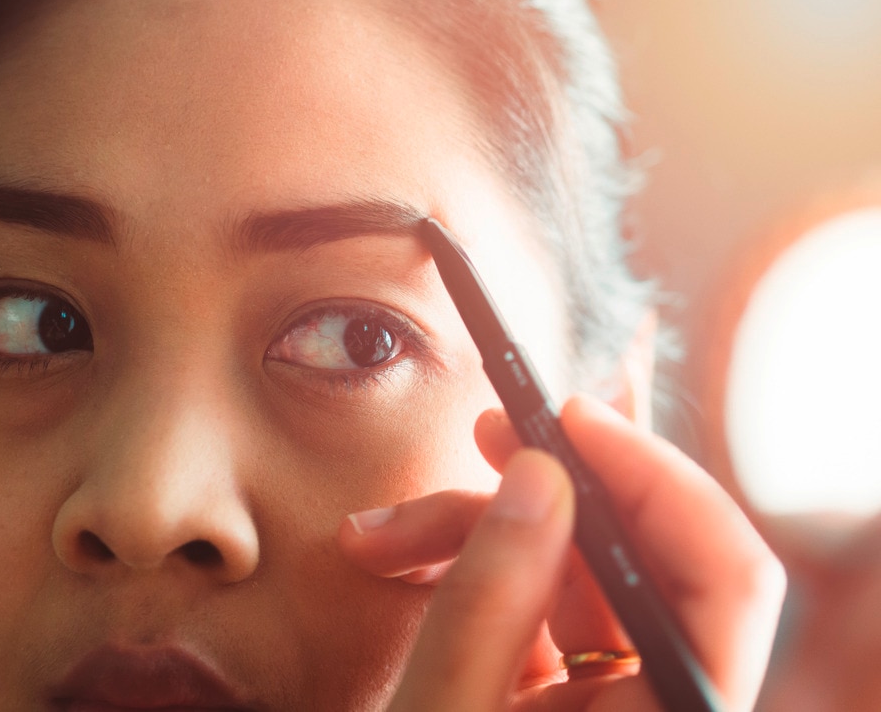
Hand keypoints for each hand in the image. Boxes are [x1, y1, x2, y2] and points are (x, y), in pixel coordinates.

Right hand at [338, 395, 784, 710]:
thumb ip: (493, 595)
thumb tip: (543, 475)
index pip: (724, 577)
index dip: (660, 479)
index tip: (569, 420)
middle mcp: (654, 707)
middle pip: (644, 554)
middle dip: (553, 486)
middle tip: (485, 434)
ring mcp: (607, 698)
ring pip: (576, 566)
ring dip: (476, 528)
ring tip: (380, 535)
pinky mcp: (559, 689)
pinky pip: (535, 596)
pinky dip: (468, 566)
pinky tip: (398, 560)